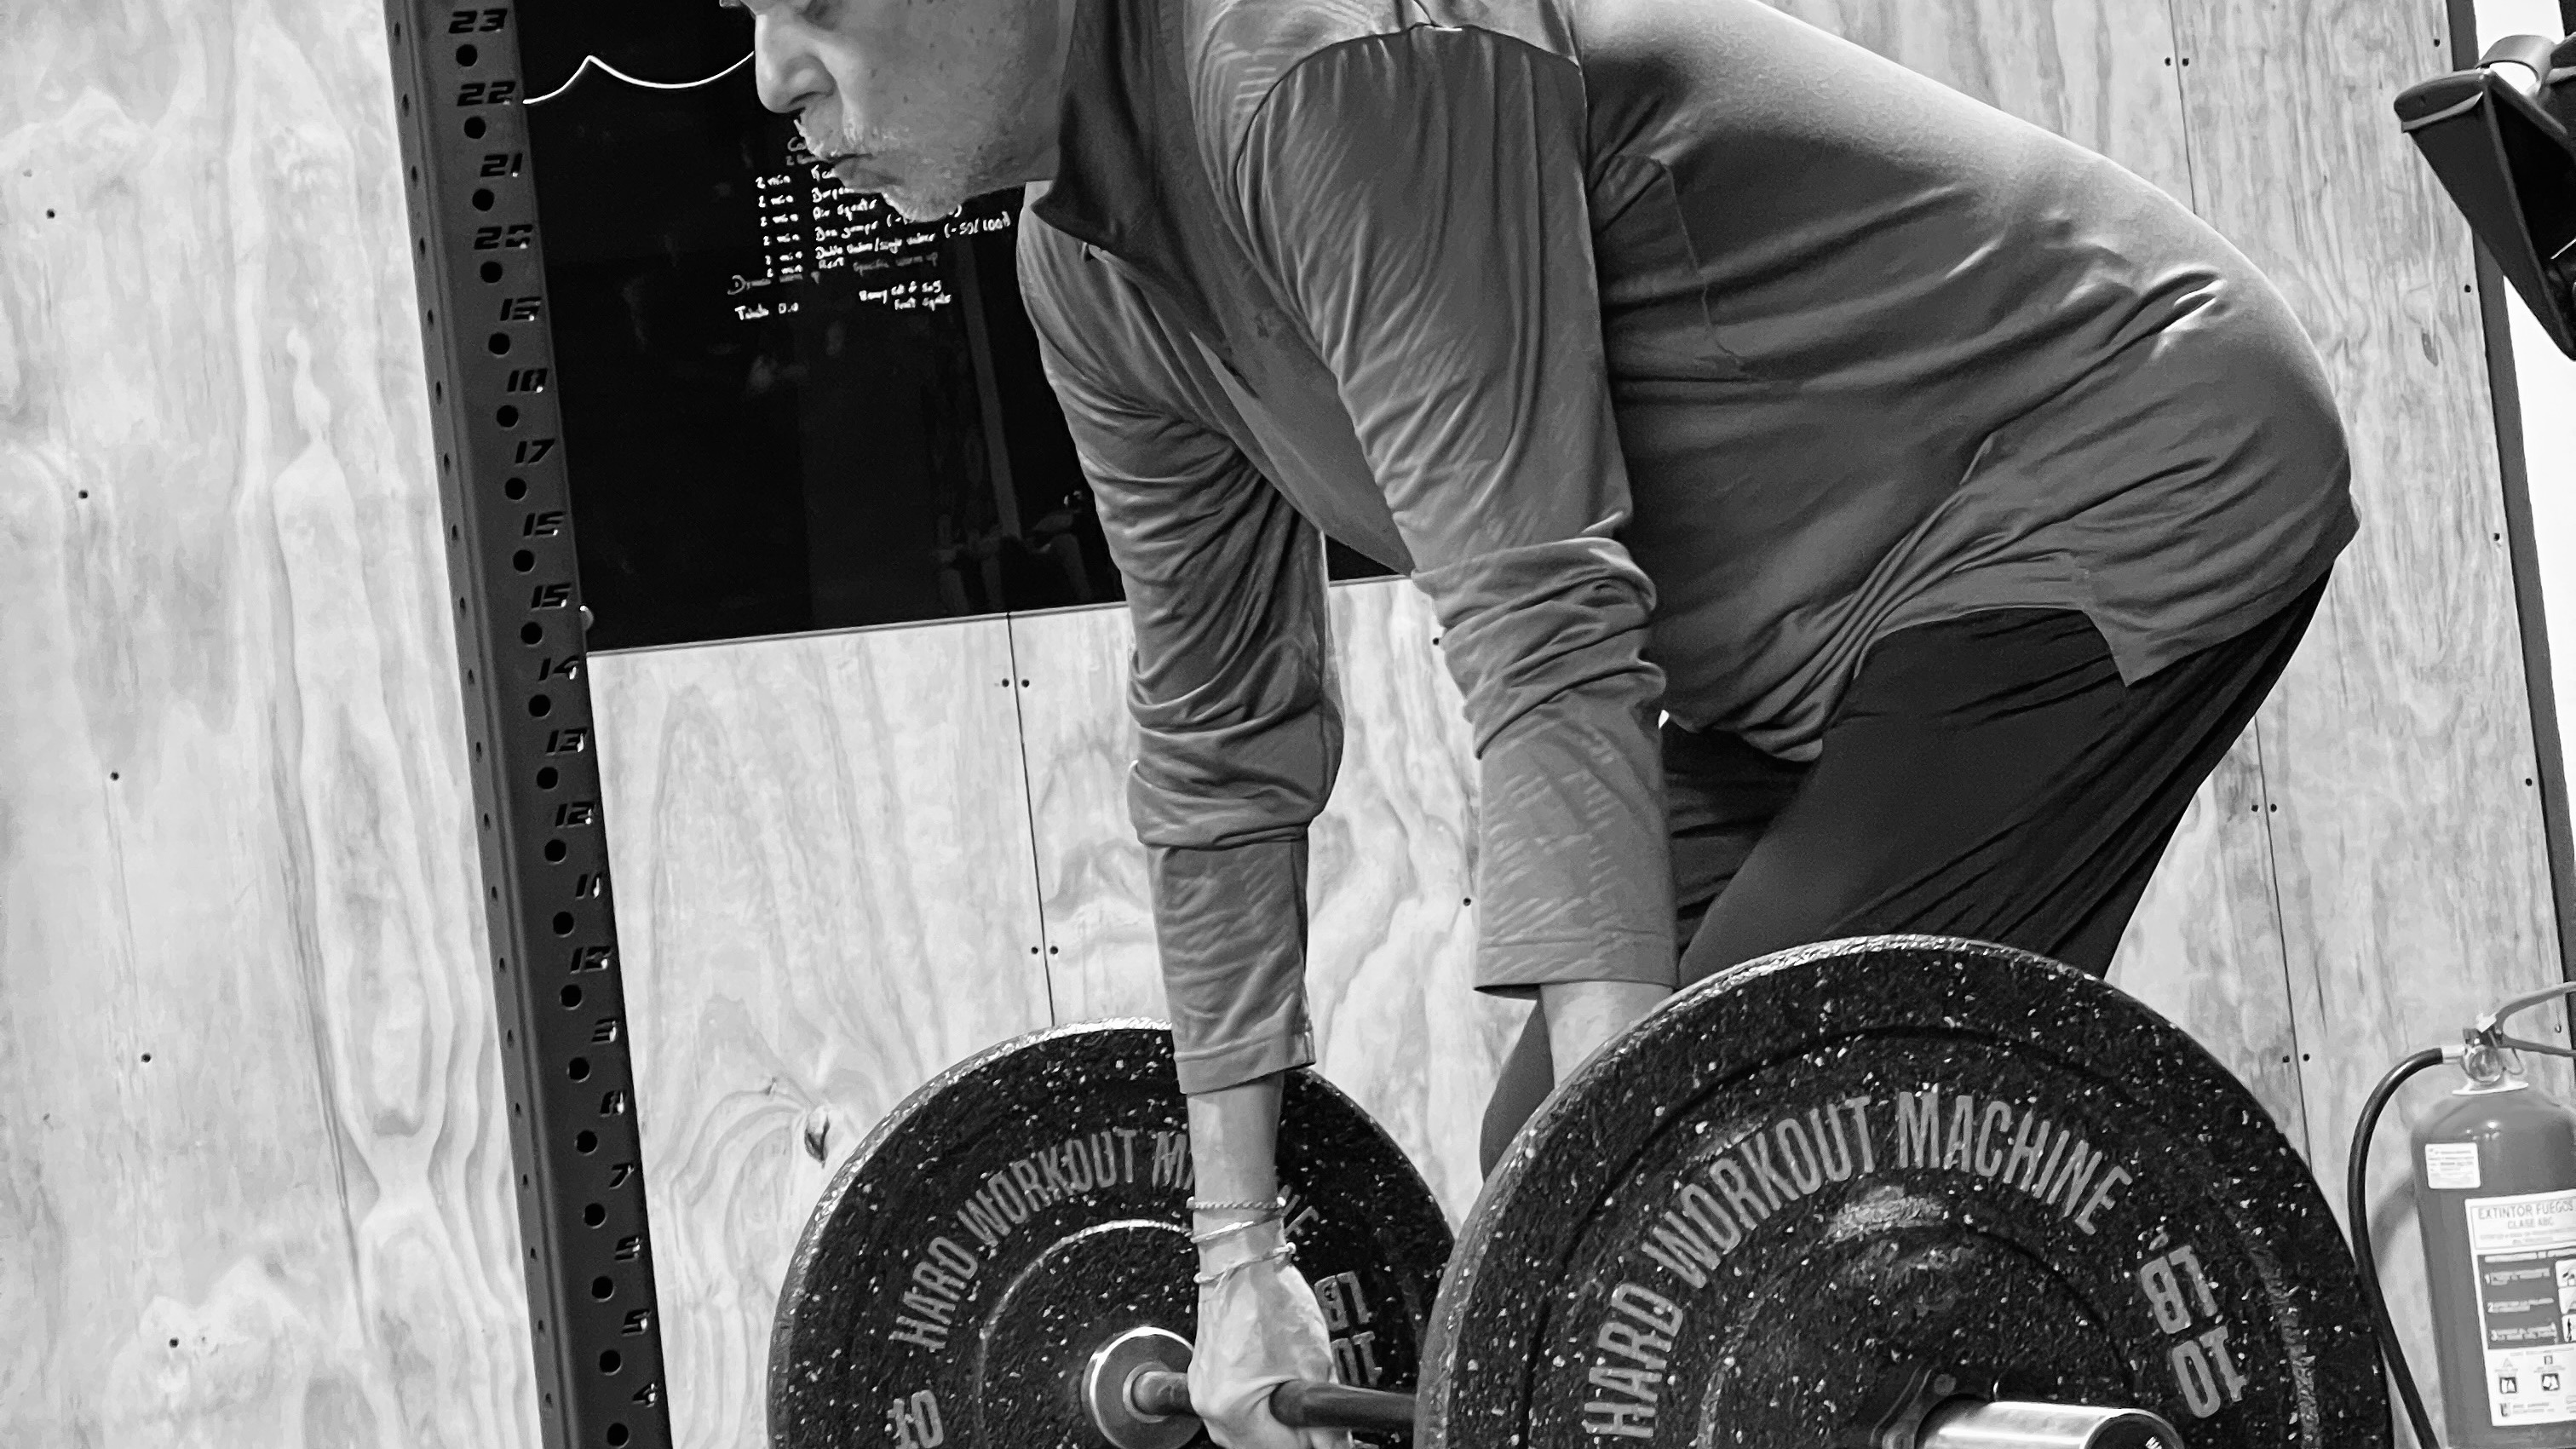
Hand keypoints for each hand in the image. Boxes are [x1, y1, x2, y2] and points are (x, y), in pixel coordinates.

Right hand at [1188, 1233, 1350, 1448]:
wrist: (1243, 1259)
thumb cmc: (1269, 1296)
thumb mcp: (1313, 1364)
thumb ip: (1326, 1418)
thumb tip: (1336, 1445)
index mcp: (1231, 1407)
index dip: (1315, 1446)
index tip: (1334, 1441)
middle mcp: (1209, 1405)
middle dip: (1295, 1441)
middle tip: (1324, 1429)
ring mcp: (1203, 1393)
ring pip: (1247, 1437)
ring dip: (1278, 1429)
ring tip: (1304, 1406)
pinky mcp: (1207, 1380)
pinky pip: (1235, 1414)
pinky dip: (1261, 1412)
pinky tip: (1280, 1394)